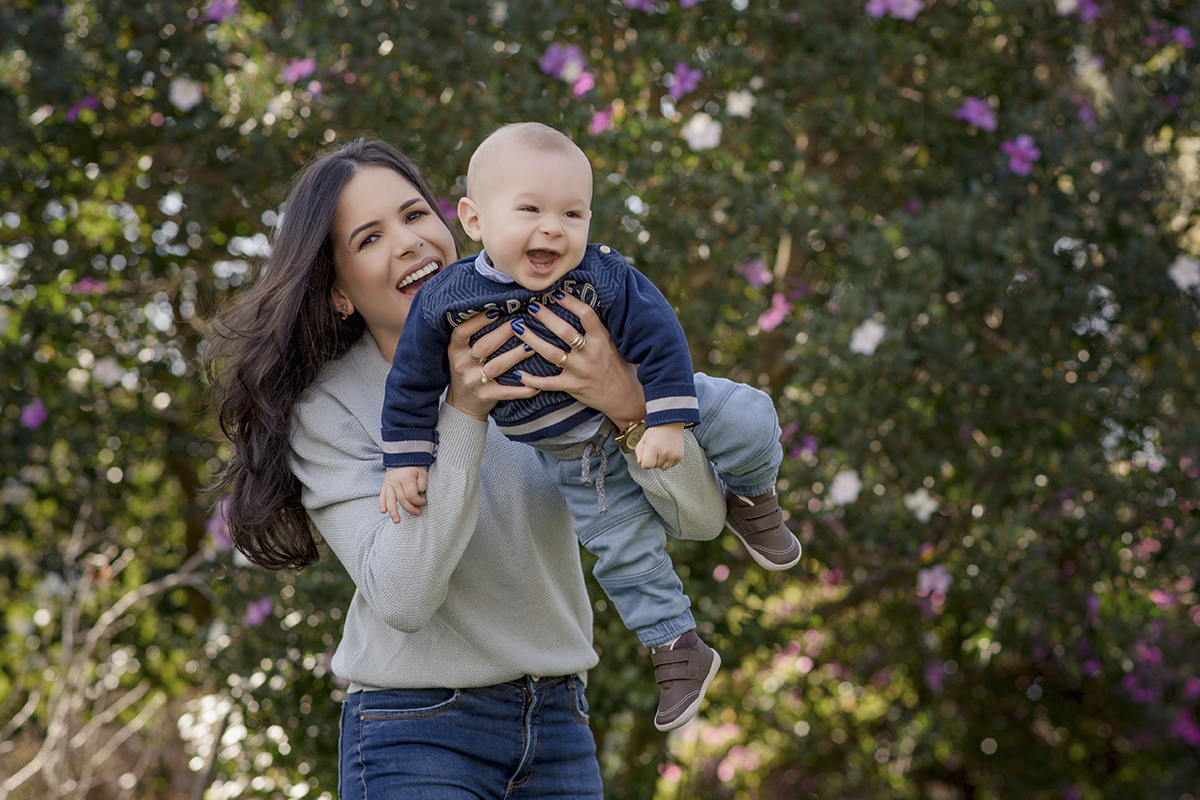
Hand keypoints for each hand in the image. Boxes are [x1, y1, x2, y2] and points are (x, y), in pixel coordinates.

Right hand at [380, 466, 427, 520]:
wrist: (402, 458)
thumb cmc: (414, 467)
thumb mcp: (422, 472)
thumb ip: (422, 484)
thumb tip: (417, 494)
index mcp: (405, 477)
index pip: (411, 494)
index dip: (418, 501)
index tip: (423, 501)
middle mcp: (395, 481)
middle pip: (401, 499)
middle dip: (410, 508)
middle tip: (417, 513)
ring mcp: (389, 483)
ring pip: (390, 500)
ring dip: (393, 512)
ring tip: (397, 521)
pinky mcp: (385, 484)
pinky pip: (382, 495)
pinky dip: (382, 503)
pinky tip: (383, 511)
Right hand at [444, 311, 539, 419]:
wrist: (462, 404)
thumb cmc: (468, 370)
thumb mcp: (462, 352)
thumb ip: (475, 335)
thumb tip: (498, 309)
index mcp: (455, 351)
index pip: (462, 332)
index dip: (478, 320)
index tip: (496, 310)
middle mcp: (462, 365)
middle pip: (484, 346)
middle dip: (503, 333)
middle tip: (521, 322)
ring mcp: (474, 382)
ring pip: (498, 366)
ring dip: (516, 355)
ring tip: (532, 346)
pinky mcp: (486, 396)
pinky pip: (508, 391)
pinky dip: (523, 388)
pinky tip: (537, 383)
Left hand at [508, 291, 646, 426]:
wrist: (625, 397)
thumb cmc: (618, 367)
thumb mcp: (612, 344)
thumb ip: (597, 329)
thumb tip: (580, 306)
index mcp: (602, 340)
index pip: (586, 315)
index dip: (571, 302)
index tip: (557, 293)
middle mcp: (590, 354)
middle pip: (564, 331)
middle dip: (545, 317)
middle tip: (532, 306)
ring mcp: (579, 371)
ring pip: (551, 353)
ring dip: (531, 340)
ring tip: (518, 327)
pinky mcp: (572, 386)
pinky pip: (547, 383)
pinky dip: (531, 380)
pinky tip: (517, 373)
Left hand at [634, 423, 684, 469]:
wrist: (670, 424)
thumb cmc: (655, 432)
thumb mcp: (643, 440)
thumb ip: (639, 453)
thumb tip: (641, 463)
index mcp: (653, 447)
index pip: (647, 466)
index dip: (645, 462)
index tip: (646, 456)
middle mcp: (664, 452)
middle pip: (655, 467)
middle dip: (653, 460)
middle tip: (655, 449)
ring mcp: (673, 454)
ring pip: (664, 468)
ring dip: (661, 462)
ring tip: (661, 450)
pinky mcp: (680, 455)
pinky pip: (672, 465)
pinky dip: (669, 460)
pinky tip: (668, 451)